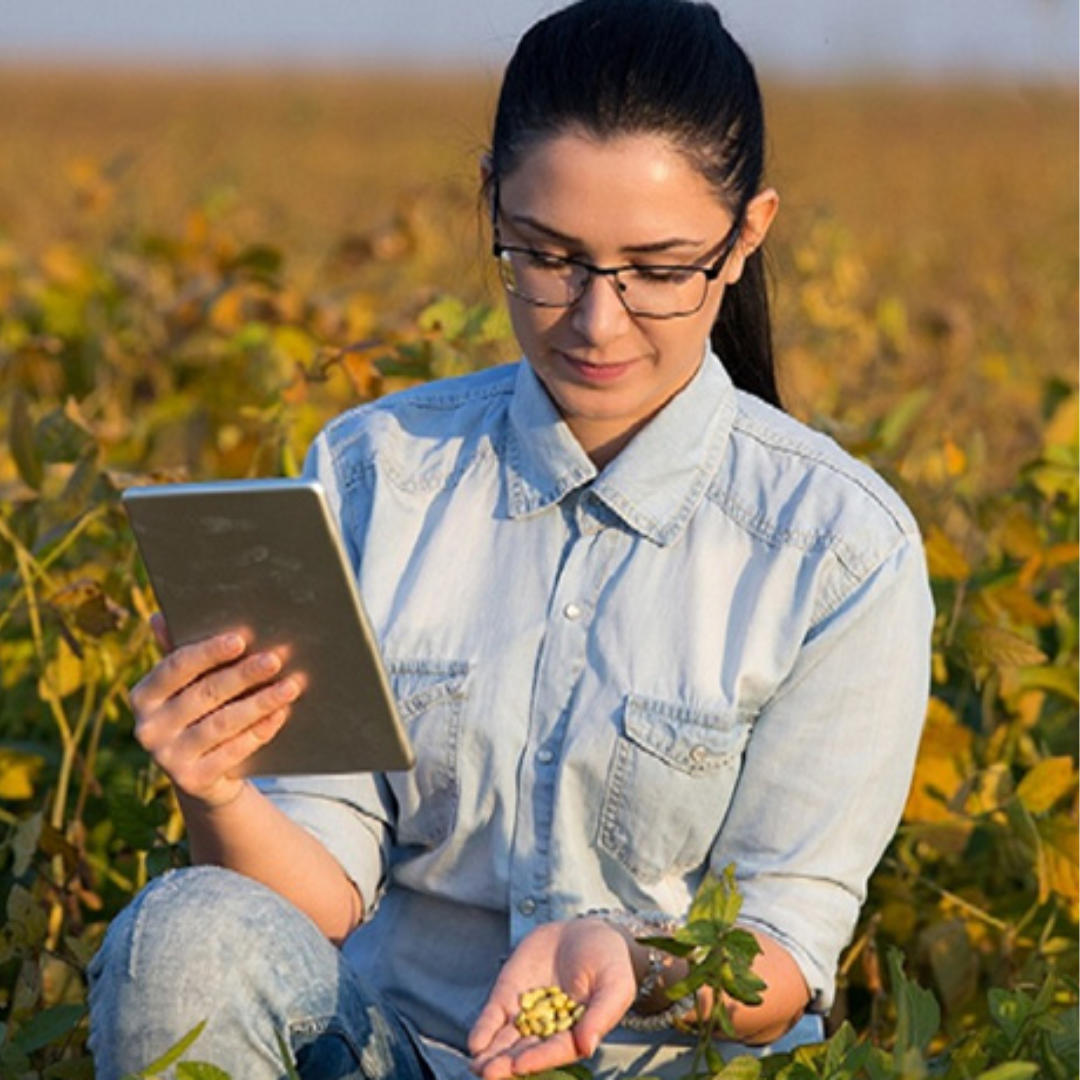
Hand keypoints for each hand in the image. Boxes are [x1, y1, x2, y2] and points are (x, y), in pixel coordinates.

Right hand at [130, 613, 299, 808]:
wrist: (204, 775)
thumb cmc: (199, 713)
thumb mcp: (187, 685)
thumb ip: (180, 654)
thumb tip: (160, 616)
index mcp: (142, 696)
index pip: (175, 667)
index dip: (208, 652)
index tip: (240, 639)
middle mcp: (148, 729)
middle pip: (204, 694)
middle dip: (243, 675)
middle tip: (276, 659)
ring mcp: (168, 758)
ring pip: (222, 723)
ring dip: (260, 702)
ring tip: (290, 686)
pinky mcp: (192, 781)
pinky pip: (233, 752)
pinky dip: (259, 732)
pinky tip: (281, 715)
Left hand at [469, 917, 636, 1078]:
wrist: (589, 931)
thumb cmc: (610, 961)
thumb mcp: (615, 985)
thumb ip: (601, 1015)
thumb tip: (588, 1046)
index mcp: (576, 1032)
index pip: (555, 1050)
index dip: (538, 1059)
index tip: (520, 1066)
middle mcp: (549, 1028)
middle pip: (526, 1051)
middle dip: (506, 1064)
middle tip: (489, 1073)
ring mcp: (527, 1012)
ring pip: (506, 1039)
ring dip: (491, 1054)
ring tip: (477, 1065)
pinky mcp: (511, 994)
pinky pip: (495, 1015)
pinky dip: (484, 1029)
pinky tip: (475, 1043)